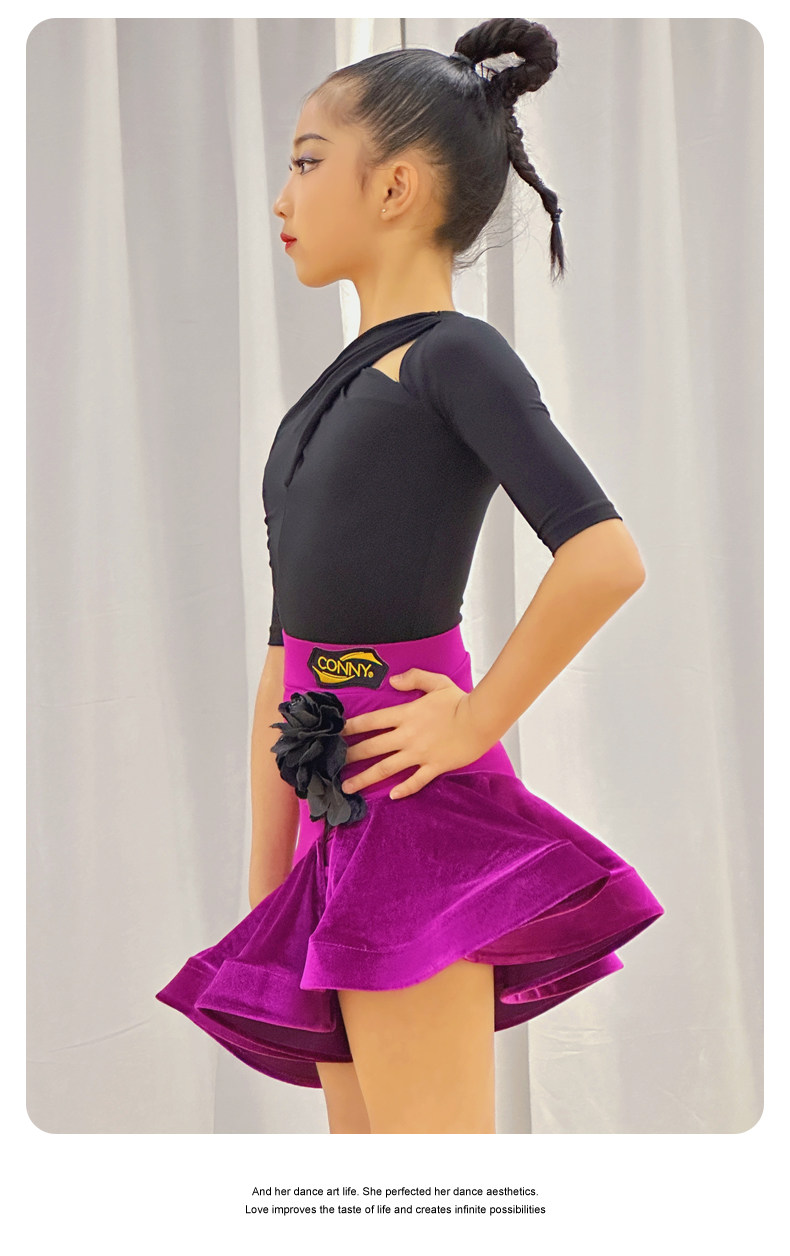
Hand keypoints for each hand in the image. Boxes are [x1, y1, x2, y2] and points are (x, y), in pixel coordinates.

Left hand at [340, 668, 490, 799]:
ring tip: (348, 787)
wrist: (481, 719)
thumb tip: (393, 681)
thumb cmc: (459, 699)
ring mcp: (420, 754)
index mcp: (406, 714)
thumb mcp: (436, 682)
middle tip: (332, 764)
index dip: (351, 727)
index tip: (335, 734)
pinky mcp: (434, 766)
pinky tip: (392, 796)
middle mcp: (408, 736)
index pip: (371, 721)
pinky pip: (416, 781)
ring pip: (386, 768)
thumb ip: (413, 679)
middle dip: (350, 756)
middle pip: (372, 748)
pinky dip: (404, 789)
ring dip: (365, 778)